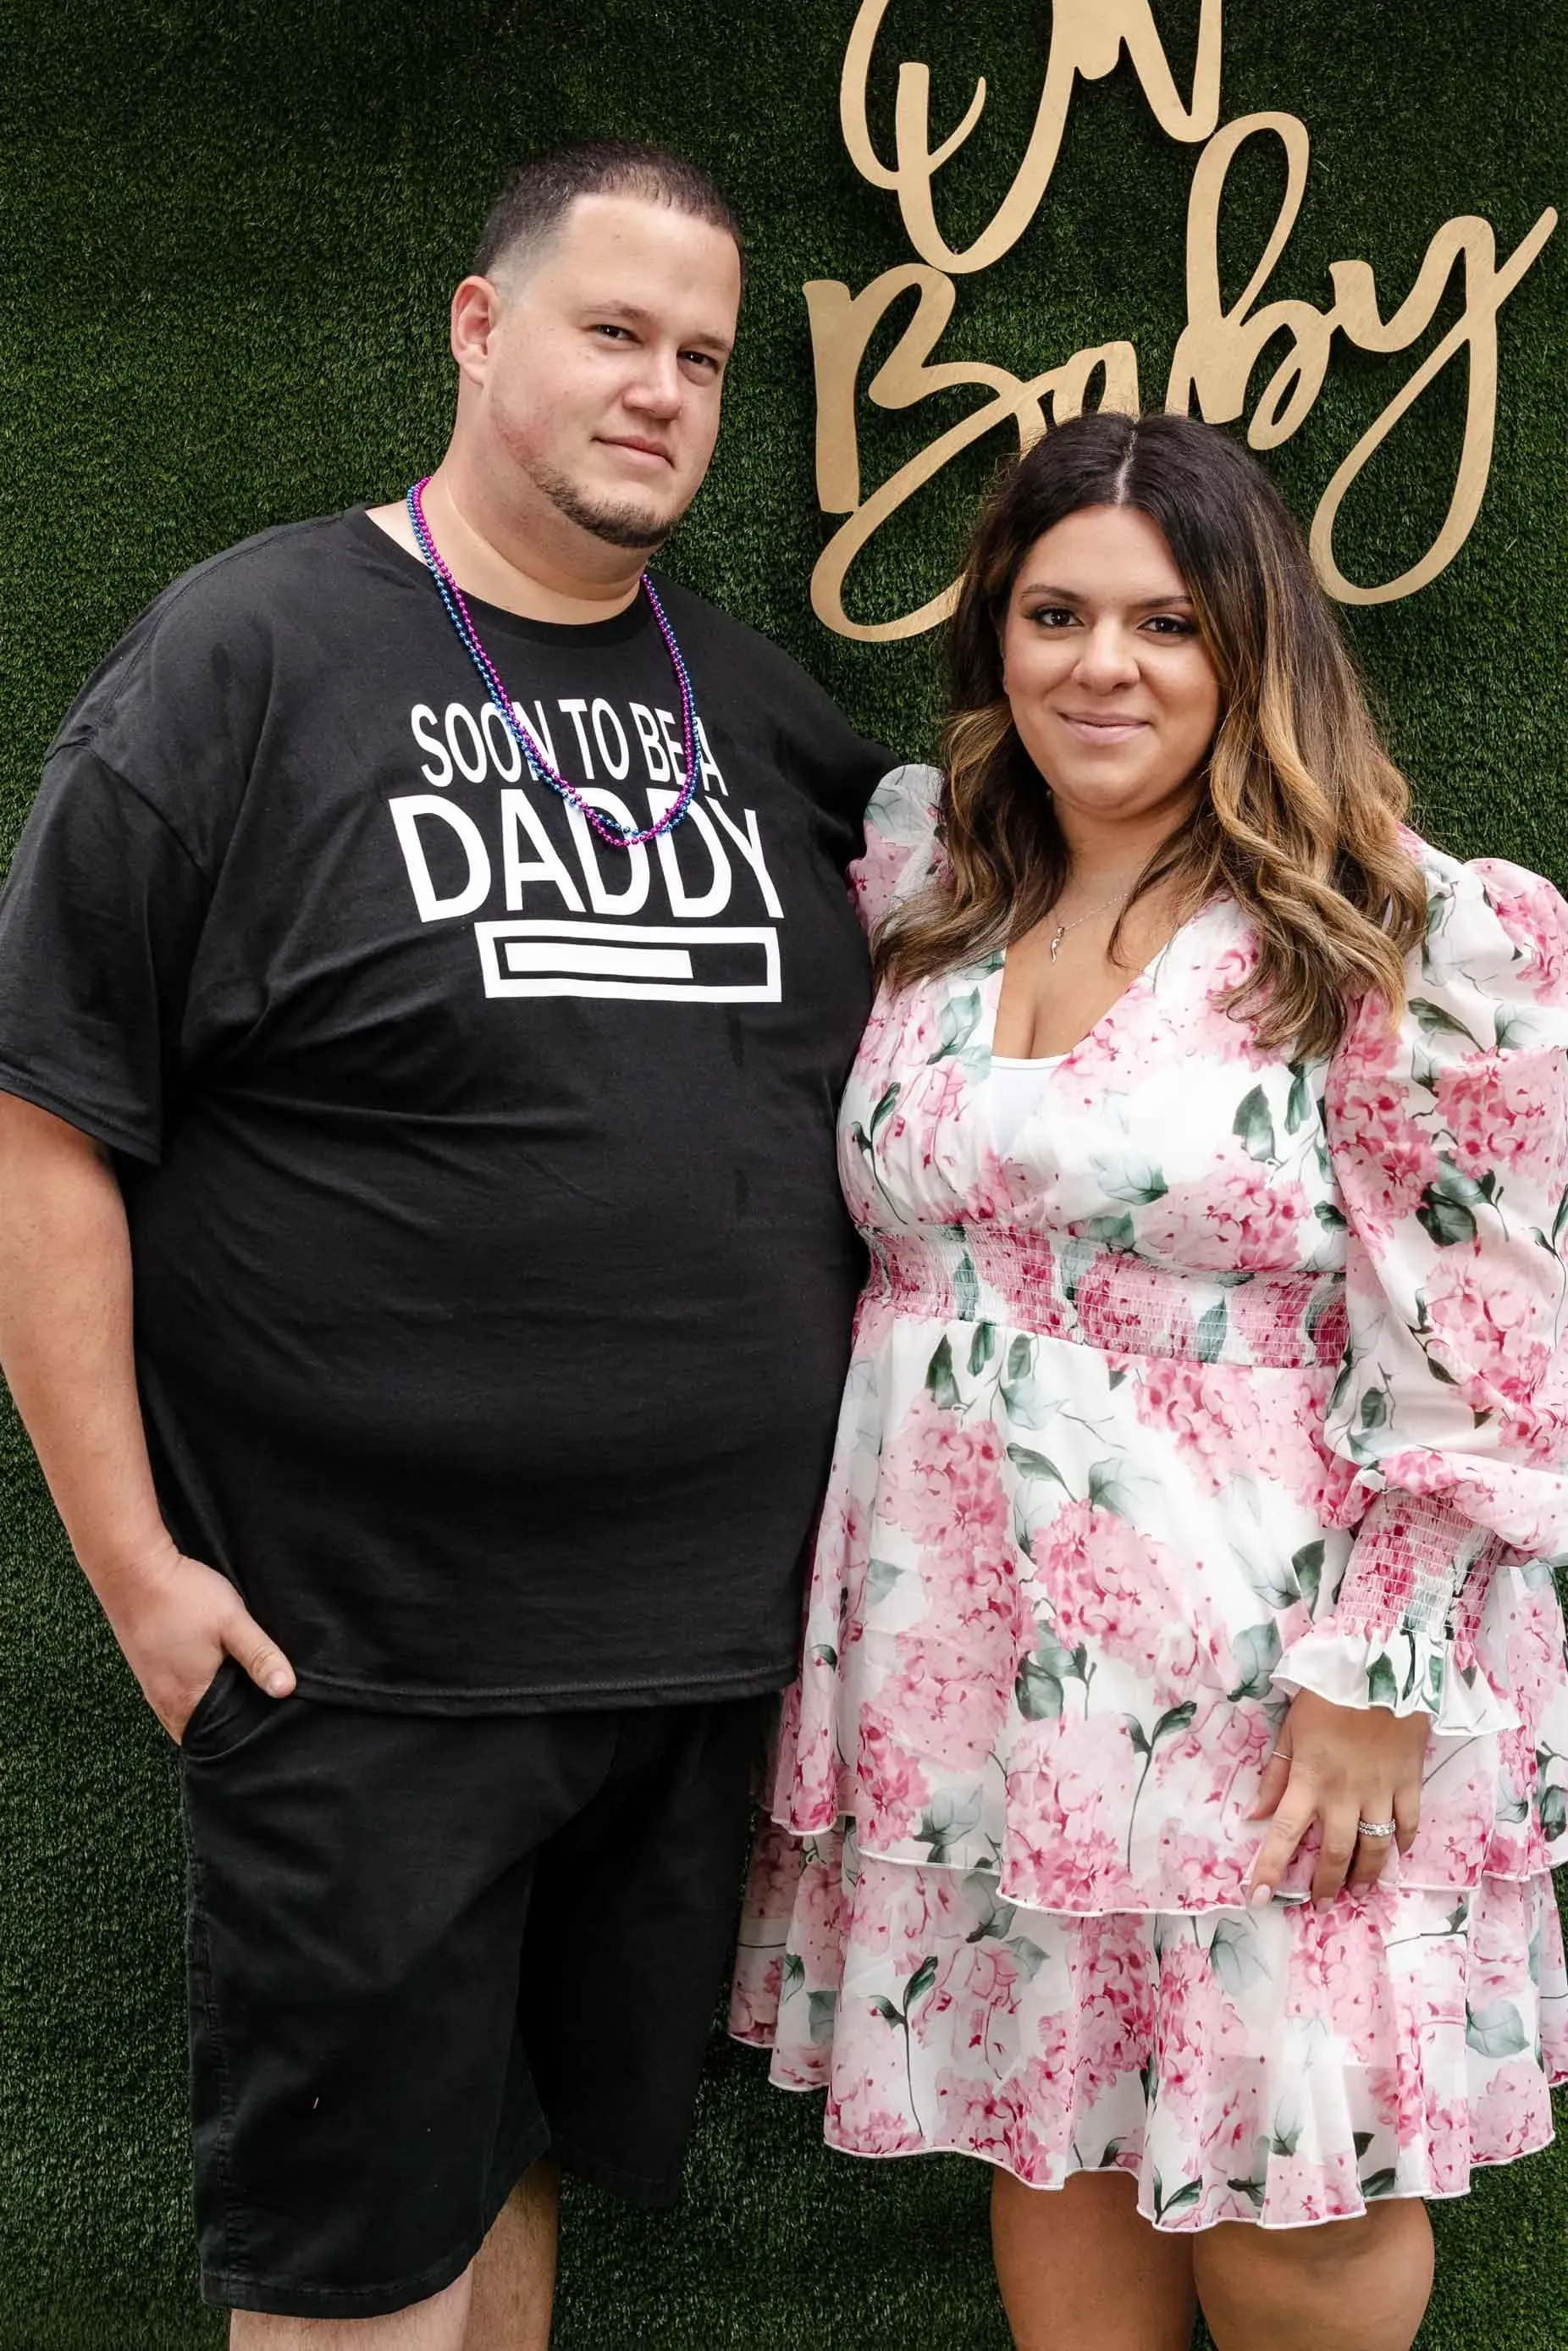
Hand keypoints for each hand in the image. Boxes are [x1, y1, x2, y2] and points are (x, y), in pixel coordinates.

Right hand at [93, 1537, 295, 1742]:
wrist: (132, 1569)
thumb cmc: (182, 1596)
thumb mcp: (232, 1623)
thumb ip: (260, 1657)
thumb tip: (286, 1689)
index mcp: (188, 1699)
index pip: (218, 1740)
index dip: (241, 1736)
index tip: (264, 1726)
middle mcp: (164, 1702)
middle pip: (199, 1731)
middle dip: (225, 1726)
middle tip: (254, 1710)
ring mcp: (150, 1687)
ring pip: (184, 1713)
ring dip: (207, 1708)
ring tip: (235, 1693)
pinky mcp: (145, 1669)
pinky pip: (171, 1696)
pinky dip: (190, 1694)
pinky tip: (206, 1675)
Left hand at [1248, 1689, 1428, 1906]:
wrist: (1380, 1666)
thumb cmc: (1327, 1694)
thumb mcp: (1291, 1728)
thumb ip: (1275, 1774)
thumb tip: (1256, 1815)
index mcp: (1309, 1780)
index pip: (1283, 1834)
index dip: (1269, 1868)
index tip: (1258, 1897)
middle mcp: (1344, 1794)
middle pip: (1337, 1853)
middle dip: (1326, 1884)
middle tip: (1322, 1904)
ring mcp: (1381, 1791)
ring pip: (1375, 1847)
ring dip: (1366, 1875)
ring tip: (1358, 1891)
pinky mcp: (1409, 1782)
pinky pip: (1409, 1823)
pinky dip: (1403, 1842)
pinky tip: (1396, 1853)